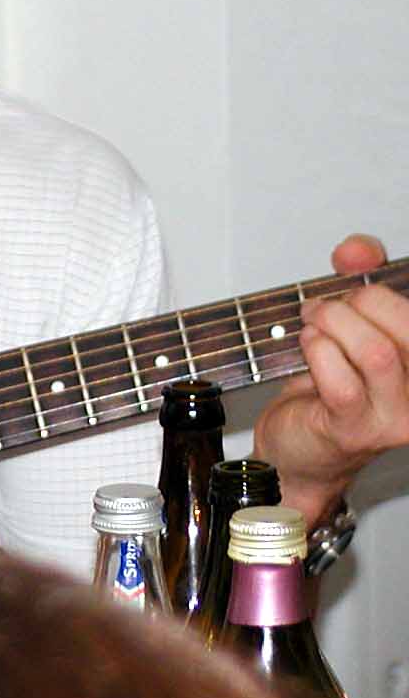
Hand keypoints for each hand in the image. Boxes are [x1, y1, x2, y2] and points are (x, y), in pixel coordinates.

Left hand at [252, 234, 408, 525]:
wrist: (299, 446)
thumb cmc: (328, 384)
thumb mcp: (348, 326)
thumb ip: (356, 282)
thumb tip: (358, 251)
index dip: (383, 273)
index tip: (353, 259)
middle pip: (407, 324)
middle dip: (357, 302)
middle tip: (326, 308)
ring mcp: (399, 415)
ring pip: (376, 352)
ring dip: (332, 326)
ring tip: (313, 325)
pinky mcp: (359, 430)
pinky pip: (342, 381)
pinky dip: (317, 352)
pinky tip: (307, 348)